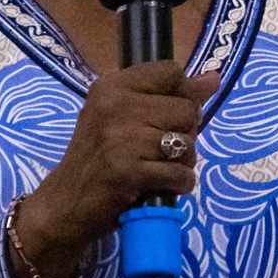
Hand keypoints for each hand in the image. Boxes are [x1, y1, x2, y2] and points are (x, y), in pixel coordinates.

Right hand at [20, 61, 218, 276]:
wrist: (65, 204)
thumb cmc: (97, 160)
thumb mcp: (123, 118)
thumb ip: (167, 96)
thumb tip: (213, 79)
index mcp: (111, 86)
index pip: (170, 72)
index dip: (181, 95)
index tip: (168, 117)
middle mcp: (115, 106)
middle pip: (185, 109)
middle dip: (184, 134)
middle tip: (160, 151)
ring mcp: (121, 139)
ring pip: (186, 142)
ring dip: (183, 161)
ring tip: (160, 169)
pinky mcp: (128, 171)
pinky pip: (180, 173)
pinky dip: (180, 184)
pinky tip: (162, 186)